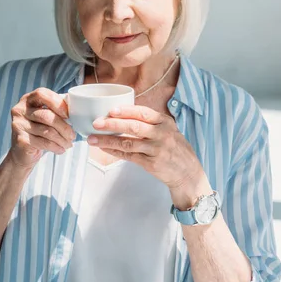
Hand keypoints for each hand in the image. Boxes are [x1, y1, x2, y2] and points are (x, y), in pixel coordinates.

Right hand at [10, 88, 75, 168]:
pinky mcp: (20, 140)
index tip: (68, 115)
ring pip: (47, 131)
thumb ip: (55, 109)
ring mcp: (18, 125)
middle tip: (73, 135)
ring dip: (62, 139)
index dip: (57, 102)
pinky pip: (44, 142)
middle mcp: (19, 110)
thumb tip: (75, 108)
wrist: (22, 153)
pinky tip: (61, 149)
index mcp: (27, 100)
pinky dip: (56, 147)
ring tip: (69, 144)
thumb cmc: (38, 131)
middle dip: (64, 127)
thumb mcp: (45, 117)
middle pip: (46, 115)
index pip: (41, 94)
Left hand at [87, 105, 203, 190]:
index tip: (112, 109)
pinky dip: (115, 152)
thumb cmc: (174, 148)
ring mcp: (157, 150)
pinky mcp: (151, 164)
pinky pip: (129, 156)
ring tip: (92, 138)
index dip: (127, 110)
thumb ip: (151, 123)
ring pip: (128, 143)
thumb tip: (124, 115)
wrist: (188, 172)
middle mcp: (162, 134)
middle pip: (134, 127)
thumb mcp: (169, 130)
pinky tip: (104, 149)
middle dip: (112, 124)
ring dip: (108, 141)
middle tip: (96, 122)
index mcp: (165, 122)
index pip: (144, 113)